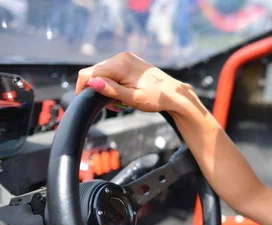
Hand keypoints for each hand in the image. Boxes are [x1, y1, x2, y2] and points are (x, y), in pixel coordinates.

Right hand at [76, 52, 190, 113]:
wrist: (174, 94)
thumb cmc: (156, 98)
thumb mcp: (133, 98)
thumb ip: (111, 90)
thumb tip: (92, 83)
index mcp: (121, 65)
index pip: (90, 73)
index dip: (83, 87)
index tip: (84, 100)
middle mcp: (121, 57)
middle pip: (95, 72)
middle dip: (97, 89)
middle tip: (110, 106)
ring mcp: (125, 57)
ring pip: (103, 72)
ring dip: (105, 87)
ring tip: (119, 102)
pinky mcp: (128, 61)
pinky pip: (112, 70)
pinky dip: (112, 82)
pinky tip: (122, 93)